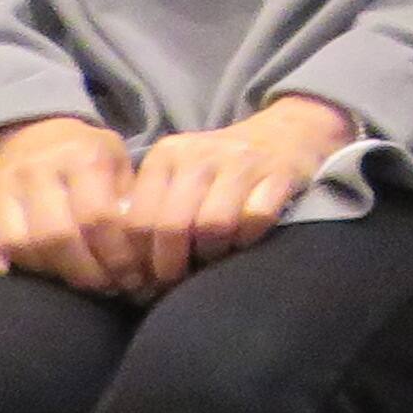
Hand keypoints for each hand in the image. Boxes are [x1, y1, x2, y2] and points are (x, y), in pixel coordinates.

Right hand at [0, 116, 141, 289]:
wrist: (39, 134)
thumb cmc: (88, 158)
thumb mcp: (119, 163)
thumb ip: (131, 200)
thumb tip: (143, 251)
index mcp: (81, 156)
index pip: (98, 218)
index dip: (115, 255)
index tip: (130, 278)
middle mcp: (36, 168)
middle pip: (56, 235)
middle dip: (84, 272)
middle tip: (104, 288)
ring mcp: (0, 182)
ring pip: (17, 241)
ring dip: (45, 270)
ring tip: (70, 281)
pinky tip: (4, 271)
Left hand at [120, 95, 357, 288]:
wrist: (286, 132)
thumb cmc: (221, 166)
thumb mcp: (179, 173)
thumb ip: (151, 206)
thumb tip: (127, 263)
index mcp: (167, 155)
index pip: (138, 219)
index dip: (140, 259)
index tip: (146, 279)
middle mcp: (200, 155)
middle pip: (172, 226)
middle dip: (171, 265)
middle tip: (175, 281)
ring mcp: (241, 162)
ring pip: (213, 225)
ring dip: (211, 253)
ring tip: (211, 259)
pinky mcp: (279, 173)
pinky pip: (255, 218)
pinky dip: (248, 238)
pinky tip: (243, 241)